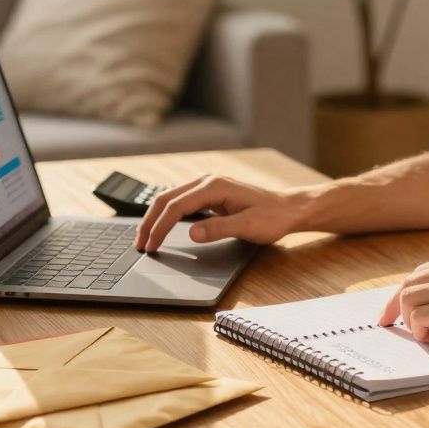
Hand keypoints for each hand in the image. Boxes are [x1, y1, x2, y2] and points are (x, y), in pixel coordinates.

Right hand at [133, 174, 310, 250]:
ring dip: (156, 217)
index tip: (151, 245)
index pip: (176, 206)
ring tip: (145, 238)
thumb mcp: (248, 226)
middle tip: (139, 244)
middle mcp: (208, 182)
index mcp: (215, 186)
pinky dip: (167, 214)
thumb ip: (219, 229)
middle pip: (167, 199)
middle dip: (150, 222)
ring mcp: (208, 187)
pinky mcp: (211, 195)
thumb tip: (192, 233)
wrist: (289, 209)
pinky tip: (162, 226)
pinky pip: (181, 202)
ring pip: (171, 199)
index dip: (160, 227)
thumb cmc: (273, 217)